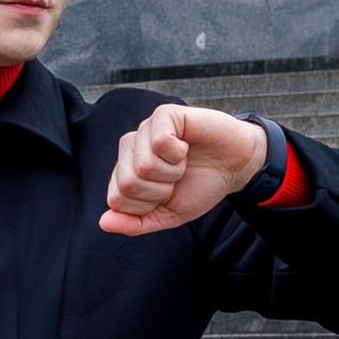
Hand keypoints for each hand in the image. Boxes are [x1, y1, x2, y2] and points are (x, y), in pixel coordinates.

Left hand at [100, 102, 270, 236]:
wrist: (234, 166)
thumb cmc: (200, 185)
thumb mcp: (168, 215)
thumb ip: (136, 223)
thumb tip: (104, 222)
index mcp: (126, 171)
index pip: (116, 199)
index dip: (147, 205)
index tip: (166, 195)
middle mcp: (130, 148)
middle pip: (127, 183)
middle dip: (160, 190)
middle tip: (176, 178)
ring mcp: (145, 129)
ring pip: (143, 165)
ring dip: (172, 172)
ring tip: (183, 163)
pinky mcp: (164, 115)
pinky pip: (160, 142)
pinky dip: (180, 153)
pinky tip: (186, 147)